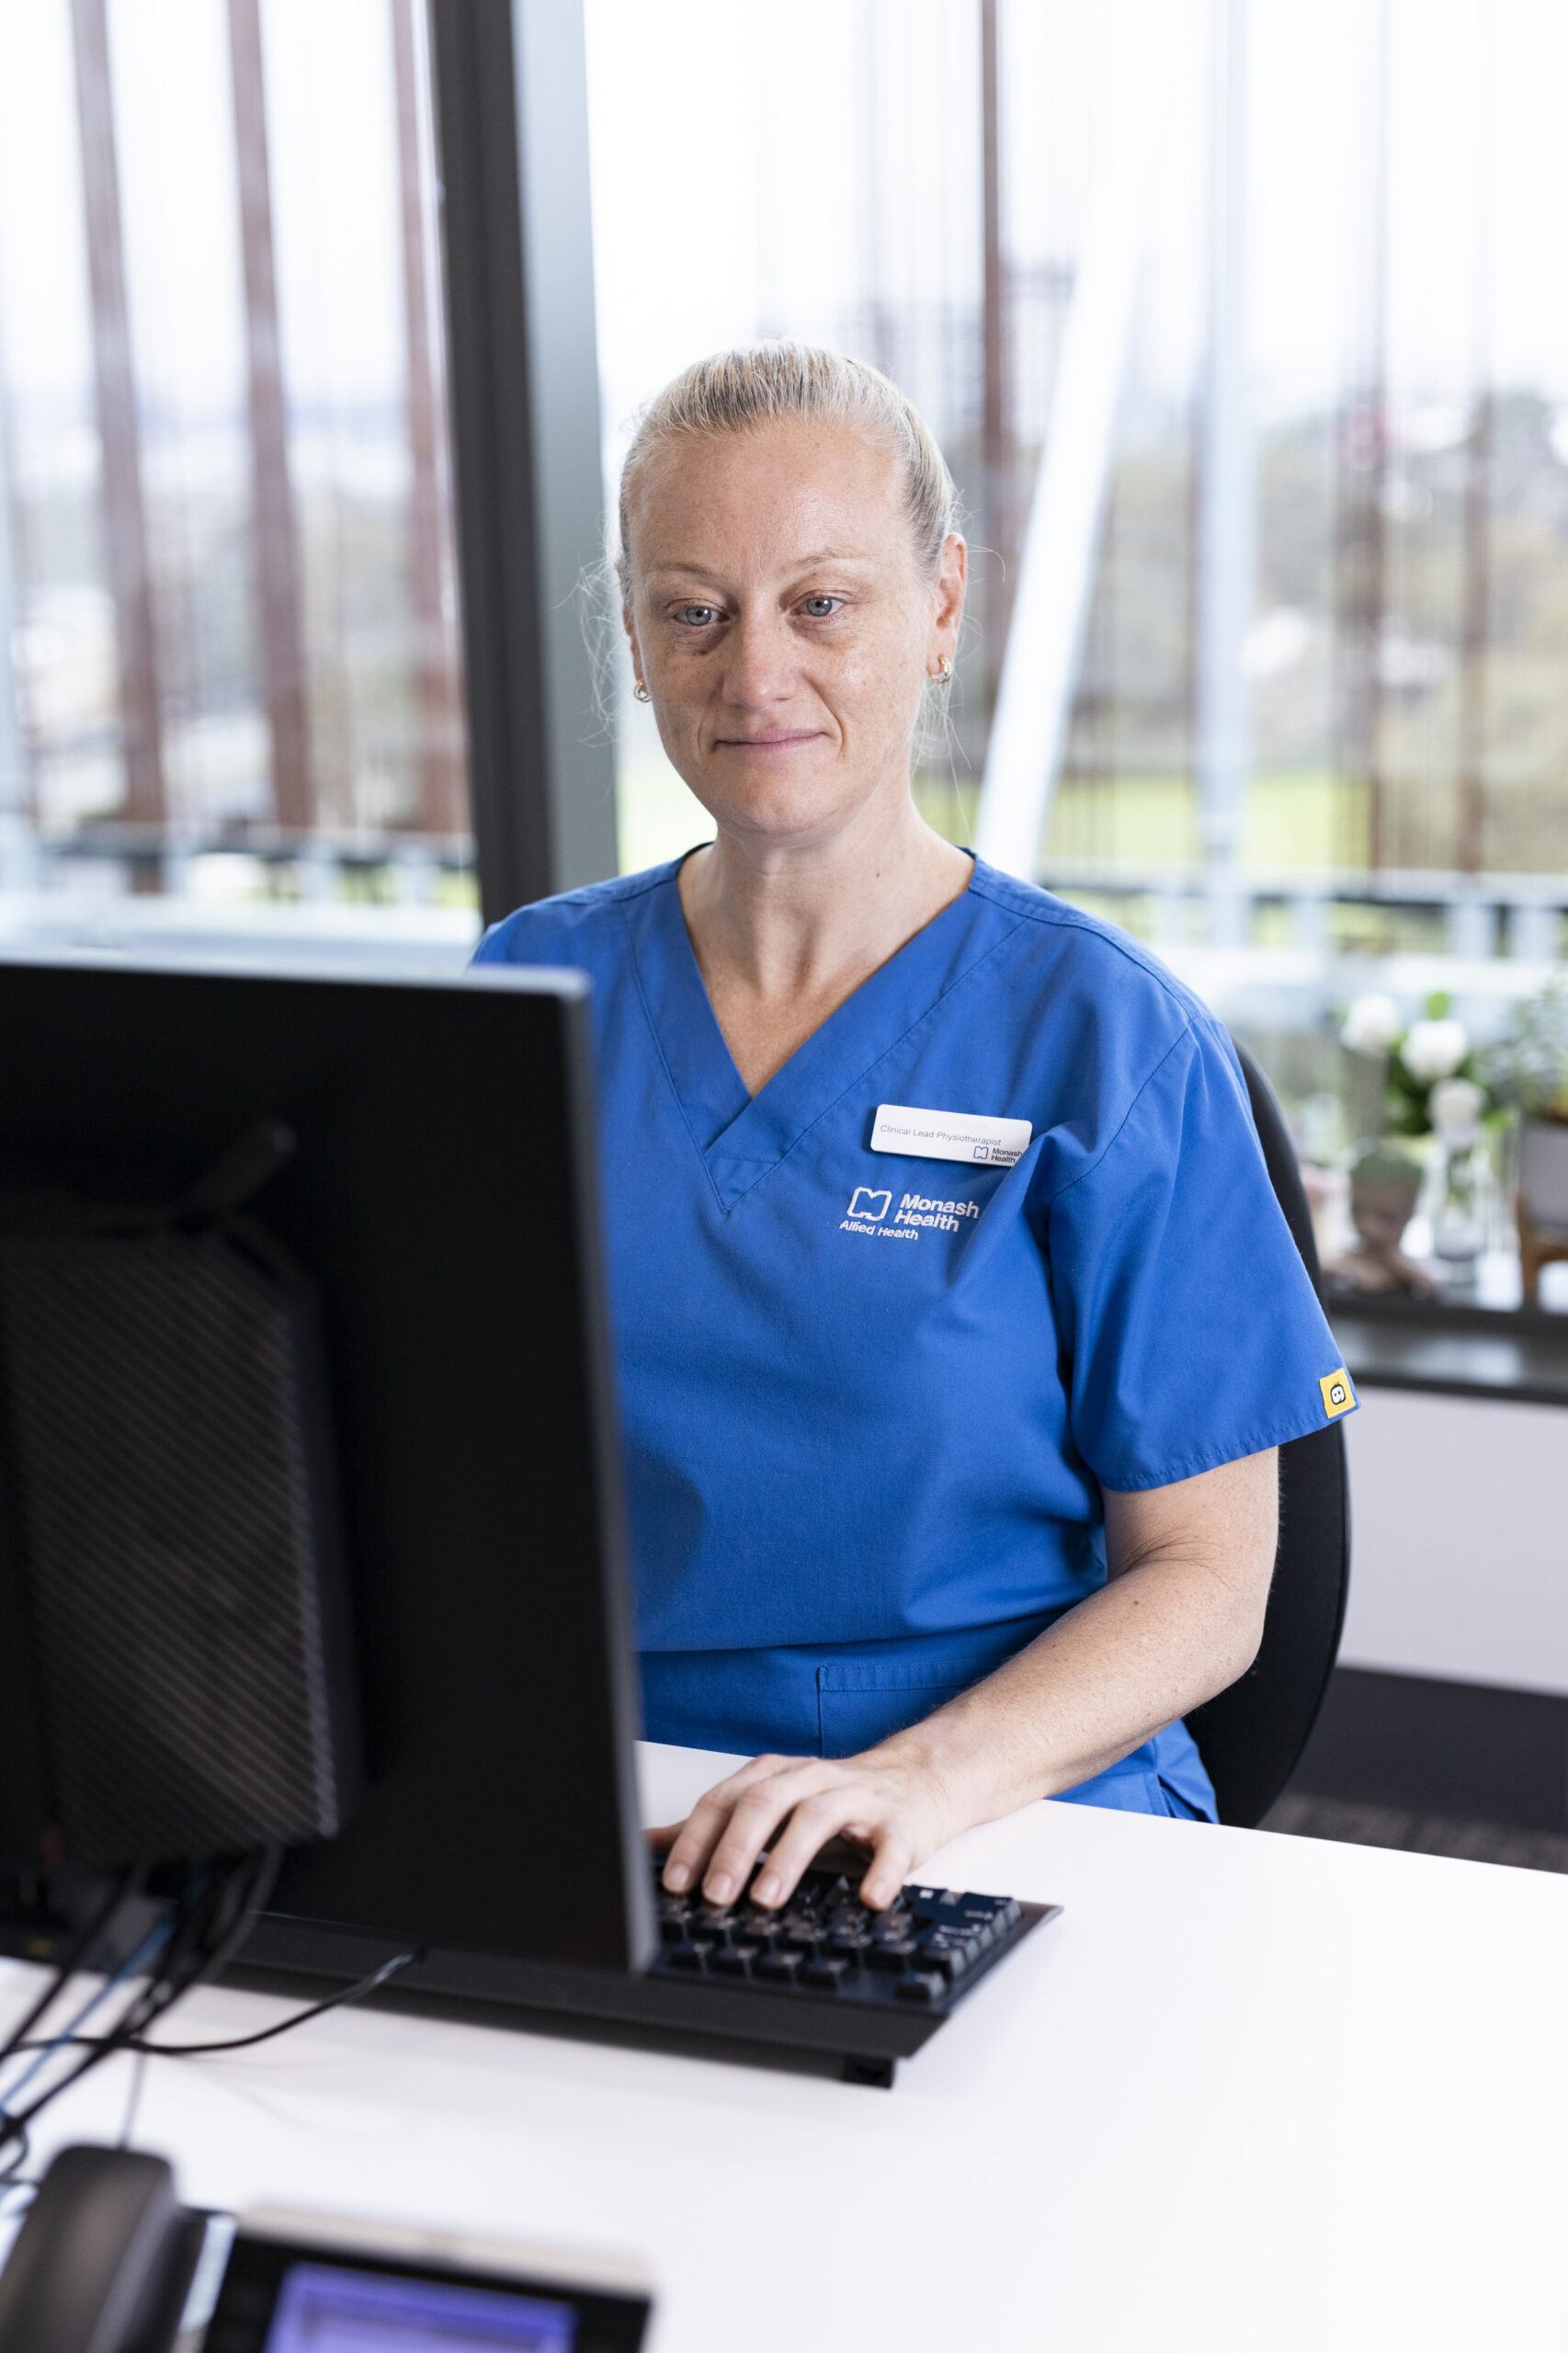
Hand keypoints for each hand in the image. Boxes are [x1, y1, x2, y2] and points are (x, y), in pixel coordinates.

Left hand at [648, 1747, 956, 1913]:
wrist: (919, 1781)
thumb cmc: (837, 1802)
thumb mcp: (771, 1807)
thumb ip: (715, 1826)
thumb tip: (650, 1845)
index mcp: (776, 1775)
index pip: (725, 1800)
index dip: (697, 1839)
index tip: (675, 1882)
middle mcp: (812, 1779)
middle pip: (766, 1802)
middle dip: (734, 1849)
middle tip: (714, 1894)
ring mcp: (858, 1799)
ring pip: (817, 1817)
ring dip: (788, 1858)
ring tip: (767, 1897)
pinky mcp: (901, 1824)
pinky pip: (891, 1847)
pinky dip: (880, 1873)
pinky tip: (868, 1898)